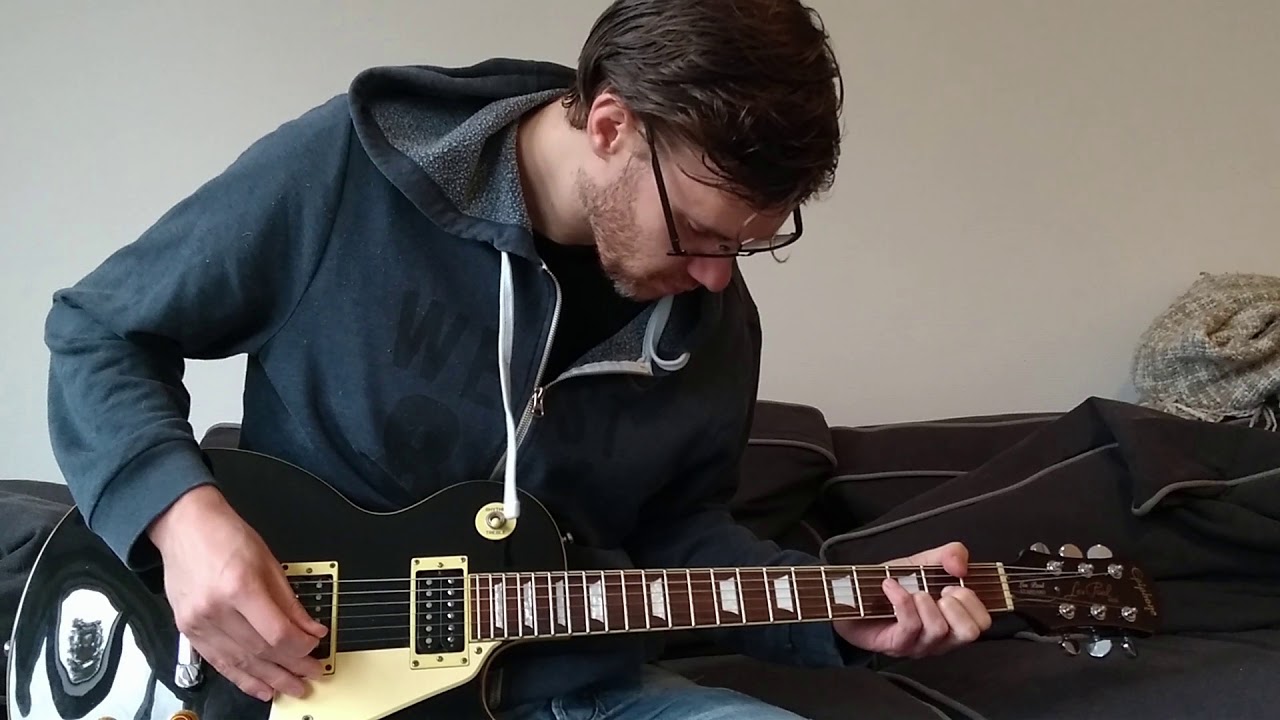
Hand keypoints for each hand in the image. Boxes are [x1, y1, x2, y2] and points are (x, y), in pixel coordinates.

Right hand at [148, 485, 328, 701]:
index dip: (301, 646)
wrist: (184, 526)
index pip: (277, 633)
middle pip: (261, 651)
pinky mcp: (188, 631)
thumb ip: (289, 600)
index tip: (316, 646)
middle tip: (311, 673)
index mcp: (239, 586)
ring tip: (292, 687)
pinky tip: (260, 687)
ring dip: (270, 679)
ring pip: (241, 662)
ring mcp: (198, 622)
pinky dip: (242, 677)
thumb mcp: (268, 561)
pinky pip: (219, 662)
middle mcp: (215, 608)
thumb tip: (310, 628)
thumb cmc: (225, 536)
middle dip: (291, 666)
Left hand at [834, 541, 990, 658]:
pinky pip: (910, 625)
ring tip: (911, 590)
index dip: (973, 600)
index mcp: (953, 620)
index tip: (953, 584)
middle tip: (937, 591)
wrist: (852, 596)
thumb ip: (948, 555)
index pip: (983, 622)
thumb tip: (961, 565)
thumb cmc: (891, 584)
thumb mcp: (922, 563)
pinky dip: (902, 600)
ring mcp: (919, 645)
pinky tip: (890, 587)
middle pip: (969, 632)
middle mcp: (941, 638)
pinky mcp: (897, 645)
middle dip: (956, 604)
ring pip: (939, 629)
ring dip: (925, 601)